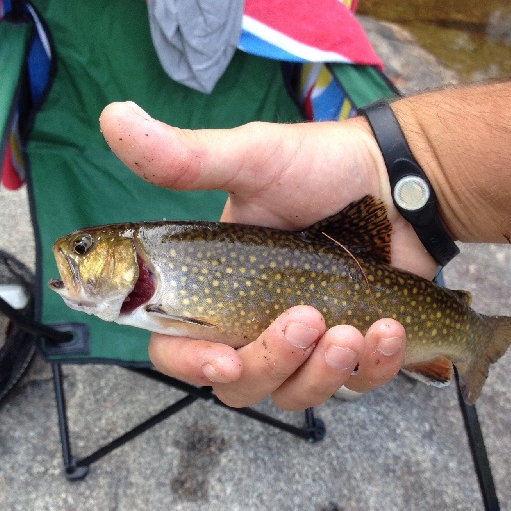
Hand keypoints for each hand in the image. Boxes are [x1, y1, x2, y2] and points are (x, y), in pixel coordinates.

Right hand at [100, 101, 435, 409]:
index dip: (191, 363)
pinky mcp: (354, 351)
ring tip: (354, 329)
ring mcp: (305, 344)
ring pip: (294, 394)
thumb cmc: (317, 167)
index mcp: (213, 289)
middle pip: (239, 384)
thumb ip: (186, 158)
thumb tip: (113, 116)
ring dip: (323, 372)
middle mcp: (253, 323)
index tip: (225, 361)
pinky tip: (389, 330)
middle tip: (306, 318)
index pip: (177, 345)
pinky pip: (356, 386)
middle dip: (272, 362)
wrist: (396, 179)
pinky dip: (374, 367)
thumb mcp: (251, 159)